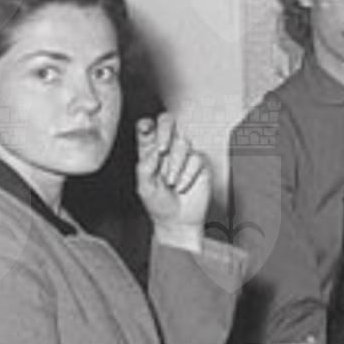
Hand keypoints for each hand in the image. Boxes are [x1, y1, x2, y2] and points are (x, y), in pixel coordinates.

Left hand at [136, 114, 211, 242]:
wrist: (178, 221)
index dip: (147, 124)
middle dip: (165, 132)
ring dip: (175, 164)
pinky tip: (182, 186)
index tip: (146, 131)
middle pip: (167, 122)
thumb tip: (154, 152)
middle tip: (161, 151)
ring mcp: (184, 154)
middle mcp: (167, 148)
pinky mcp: (200, 163)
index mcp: (148, 150)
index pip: (147, 127)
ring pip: (183, 142)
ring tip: (170, 182)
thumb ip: (145, 167)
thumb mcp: (144, 187)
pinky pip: (196, 158)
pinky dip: (188, 174)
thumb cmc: (158, 204)